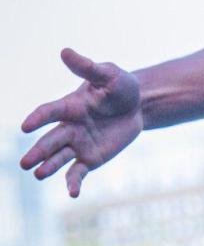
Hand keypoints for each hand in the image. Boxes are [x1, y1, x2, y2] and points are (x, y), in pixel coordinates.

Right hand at [20, 49, 142, 196]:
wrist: (137, 106)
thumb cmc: (120, 87)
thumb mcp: (108, 75)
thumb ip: (88, 68)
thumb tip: (65, 51)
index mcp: (71, 106)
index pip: (50, 112)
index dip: (38, 118)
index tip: (26, 126)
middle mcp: (70, 127)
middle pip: (50, 140)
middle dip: (38, 151)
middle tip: (24, 163)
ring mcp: (79, 144)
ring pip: (60, 157)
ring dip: (49, 167)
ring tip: (37, 174)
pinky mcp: (91, 158)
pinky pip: (78, 172)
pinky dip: (74, 182)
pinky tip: (73, 194)